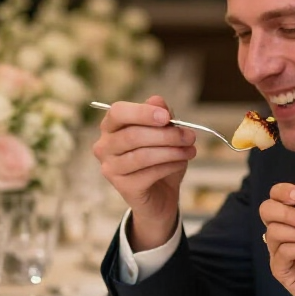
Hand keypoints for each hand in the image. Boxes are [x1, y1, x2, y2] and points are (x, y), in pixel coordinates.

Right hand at [92, 95, 195, 249]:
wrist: (160, 195)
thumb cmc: (159, 159)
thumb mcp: (164, 133)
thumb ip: (160, 116)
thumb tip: (158, 101)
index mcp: (111, 127)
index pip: (118, 112)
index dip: (143, 112)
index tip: (166, 116)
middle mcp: (104, 146)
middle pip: (133, 135)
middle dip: (166, 134)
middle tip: (190, 136)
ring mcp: (111, 168)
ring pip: (142, 155)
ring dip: (171, 151)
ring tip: (190, 150)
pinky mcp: (123, 187)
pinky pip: (149, 173)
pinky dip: (169, 166)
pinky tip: (181, 163)